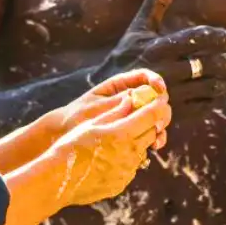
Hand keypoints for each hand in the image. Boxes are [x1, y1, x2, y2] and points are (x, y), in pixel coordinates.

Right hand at [52, 88, 172, 206]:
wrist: (58, 179)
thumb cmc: (71, 146)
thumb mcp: (92, 123)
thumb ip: (115, 112)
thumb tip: (131, 100)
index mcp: (122, 133)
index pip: (151, 116)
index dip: (159, 106)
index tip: (161, 100)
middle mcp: (129, 153)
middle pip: (152, 133)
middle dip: (150, 124)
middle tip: (143, 117)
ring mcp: (127, 170)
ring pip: (142, 151)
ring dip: (137, 142)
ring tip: (118, 139)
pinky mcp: (121, 183)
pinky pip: (131, 167)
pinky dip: (126, 159)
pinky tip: (109, 157)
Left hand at [54, 69, 169, 150]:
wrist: (65, 134)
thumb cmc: (77, 116)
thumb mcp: (97, 108)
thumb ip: (118, 102)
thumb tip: (141, 94)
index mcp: (119, 86)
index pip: (144, 77)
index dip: (156, 81)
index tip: (161, 89)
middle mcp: (128, 99)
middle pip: (154, 99)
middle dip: (161, 108)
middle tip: (160, 120)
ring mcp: (130, 116)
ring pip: (153, 117)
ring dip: (159, 125)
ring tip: (157, 137)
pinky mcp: (130, 131)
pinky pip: (147, 132)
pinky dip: (153, 138)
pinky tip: (153, 146)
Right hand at [93, 0, 225, 118]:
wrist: (110, 97)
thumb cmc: (126, 57)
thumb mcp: (139, 29)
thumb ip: (157, 2)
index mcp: (158, 48)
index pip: (197, 38)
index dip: (219, 37)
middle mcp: (166, 71)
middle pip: (209, 64)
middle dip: (225, 62)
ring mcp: (170, 95)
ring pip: (210, 86)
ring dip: (220, 81)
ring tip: (220, 76)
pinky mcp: (174, 113)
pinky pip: (204, 106)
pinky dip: (212, 98)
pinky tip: (209, 91)